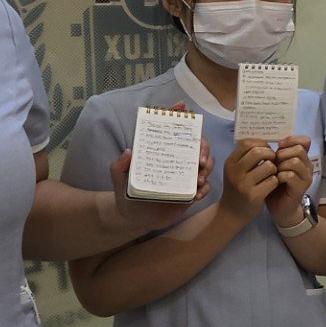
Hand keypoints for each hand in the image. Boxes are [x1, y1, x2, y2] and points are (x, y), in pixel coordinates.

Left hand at [109, 102, 212, 226]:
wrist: (134, 220)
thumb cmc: (126, 196)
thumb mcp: (119, 181)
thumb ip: (118, 167)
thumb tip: (128, 152)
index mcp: (160, 153)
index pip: (170, 130)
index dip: (177, 116)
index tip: (182, 106)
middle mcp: (175, 160)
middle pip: (197, 145)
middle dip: (203, 148)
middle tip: (199, 161)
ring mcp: (184, 176)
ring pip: (206, 164)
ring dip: (207, 168)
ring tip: (198, 180)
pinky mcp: (190, 192)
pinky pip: (205, 186)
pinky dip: (205, 188)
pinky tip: (197, 194)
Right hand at [220, 138, 279, 221]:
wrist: (231, 212)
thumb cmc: (238, 187)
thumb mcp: (236, 170)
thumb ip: (246, 156)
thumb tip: (265, 140)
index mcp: (230, 162)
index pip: (246, 143)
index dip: (261, 143)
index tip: (266, 150)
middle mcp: (234, 172)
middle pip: (258, 152)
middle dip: (270, 154)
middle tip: (272, 161)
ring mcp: (243, 184)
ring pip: (268, 166)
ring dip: (274, 169)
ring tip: (271, 174)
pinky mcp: (253, 196)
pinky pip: (272, 181)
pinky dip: (275, 181)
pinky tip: (271, 185)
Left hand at [265, 135, 314, 222]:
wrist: (278, 207)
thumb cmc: (275, 184)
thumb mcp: (276, 165)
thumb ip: (278, 153)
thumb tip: (271, 139)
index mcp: (302, 157)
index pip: (304, 140)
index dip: (291, 140)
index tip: (278, 146)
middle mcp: (307, 165)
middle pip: (299, 149)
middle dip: (282, 154)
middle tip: (273, 163)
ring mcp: (306, 177)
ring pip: (295, 161)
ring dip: (281, 165)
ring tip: (274, 172)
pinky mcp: (301, 188)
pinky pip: (290, 175)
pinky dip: (279, 176)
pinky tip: (274, 181)